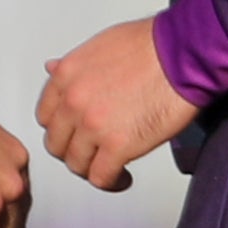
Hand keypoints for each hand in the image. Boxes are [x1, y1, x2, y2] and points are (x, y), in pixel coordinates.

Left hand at [36, 18, 199, 191]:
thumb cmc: (150, 44)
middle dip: (73, 150)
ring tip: (108, 166)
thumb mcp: (98, 46)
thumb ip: (72, 65)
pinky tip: (122, 177)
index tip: (73, 133)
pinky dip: (111, 182)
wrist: (182, 53)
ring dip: (92, 168)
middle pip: (56, 143)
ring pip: (76, 164)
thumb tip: (53, 68)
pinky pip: (101, 177)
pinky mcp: (118, 145)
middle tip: (90, 152)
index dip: (61, 128)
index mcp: (66, 76)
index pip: (45, 116)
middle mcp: (73, 102)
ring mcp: (92, 125)